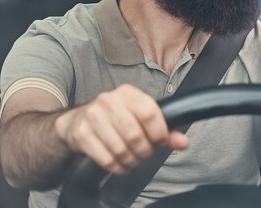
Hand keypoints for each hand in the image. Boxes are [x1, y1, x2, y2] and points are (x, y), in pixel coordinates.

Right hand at [53, 84, 188, 174]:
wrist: (76, 121)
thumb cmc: (115, 119)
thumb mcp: (139, 117)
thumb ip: (164, 130)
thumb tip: (184, 142)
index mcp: (127, 93)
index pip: (149, 113)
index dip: (159, 133)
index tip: (160, 142)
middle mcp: (108, 100)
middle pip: (135, 135)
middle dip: (144, 151)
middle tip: (144, 154)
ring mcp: (92, 116)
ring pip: (121, 149)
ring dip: (131, 161)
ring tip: (132, 160)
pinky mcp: (81, 134)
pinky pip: (106, 159)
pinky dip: (117, 167)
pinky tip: (120, 164)